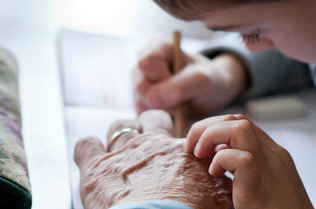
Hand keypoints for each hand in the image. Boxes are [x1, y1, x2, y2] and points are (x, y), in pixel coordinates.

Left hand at [74, 110, 232, 208]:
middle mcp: (153, 145)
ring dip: (118, 135)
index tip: (176, 155)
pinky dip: (87, 149)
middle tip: (146, 142)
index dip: (178, 142)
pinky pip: (85, 145)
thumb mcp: (219, 196)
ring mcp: (122, 153)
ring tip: (117, 151)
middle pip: (151, 118)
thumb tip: (230, 178)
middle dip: (147, 125)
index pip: (182, 132)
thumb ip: (222, 181)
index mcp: (182, 151)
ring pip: (117, 127)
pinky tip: (89, 157)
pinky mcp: (94, 169)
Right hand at [134, 36, 247, 116]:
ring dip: (163, 110)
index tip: (182, 87)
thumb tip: (155, 99)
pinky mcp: (139, 102)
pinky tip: (174, 112)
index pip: (147, 63)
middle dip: (164, 99)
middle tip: (183, 101)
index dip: (162, 79)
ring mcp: (138, 83)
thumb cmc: (208, 80)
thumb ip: (181, 86)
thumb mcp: (202, 80)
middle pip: (141, 86)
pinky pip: (142, 115)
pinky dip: (160, 117)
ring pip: (140, 103)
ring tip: (181, 104)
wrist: (210, 94)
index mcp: (157, 46)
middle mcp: (143, 62)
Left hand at [185, 114, 313, 208]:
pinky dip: (220, 160)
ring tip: (200, 154)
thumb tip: (218, 159)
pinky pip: (239, 157)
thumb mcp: (264, 188)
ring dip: (211, 135)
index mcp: (274, 156)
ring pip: (240, 127)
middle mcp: (274, 155)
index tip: (202, 147)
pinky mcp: (259, 184)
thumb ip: (247, 172)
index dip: (217, 128)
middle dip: (208, 127)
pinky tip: (215, 174)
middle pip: (237, 119)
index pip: (243, 124)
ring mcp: (269, 167)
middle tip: (193, 148)